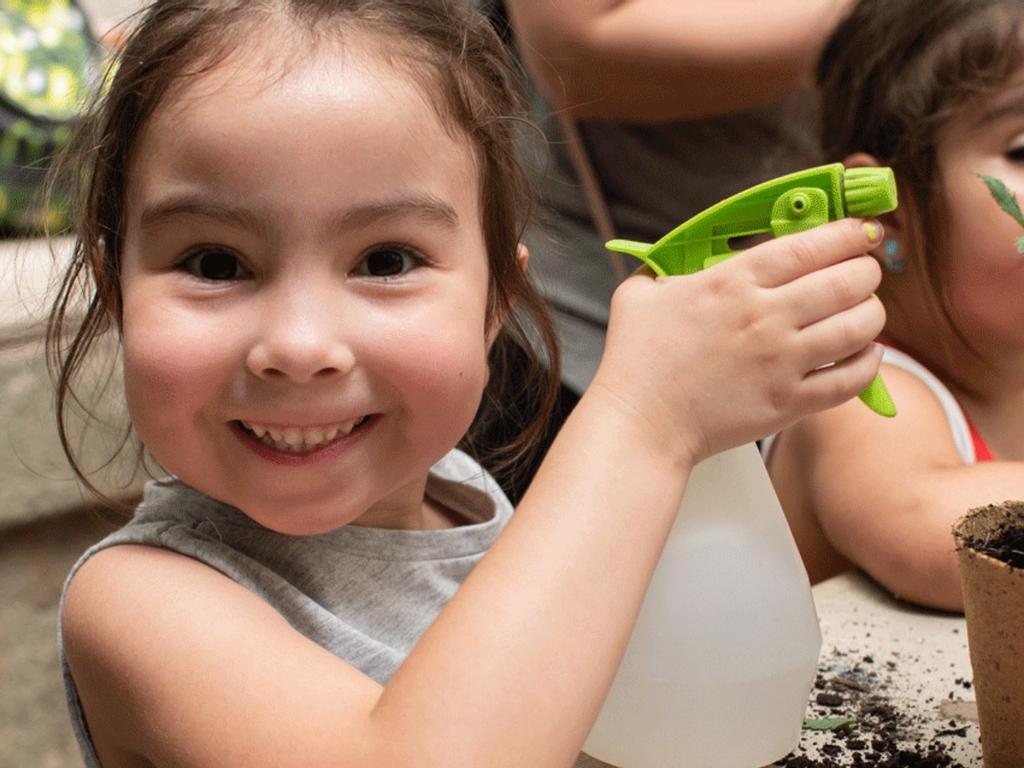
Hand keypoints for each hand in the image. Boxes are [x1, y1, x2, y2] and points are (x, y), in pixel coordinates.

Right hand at [590, 218, 885, 465]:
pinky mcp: (789, 403)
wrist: (639, 424)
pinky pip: (852, 379)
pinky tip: (863, 354)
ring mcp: (781, 362)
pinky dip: (869, 362)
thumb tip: (691, 254)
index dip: (848, 232)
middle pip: (849, 280)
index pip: (812, 245)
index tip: (861, 231)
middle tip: (863, 272)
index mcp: (732, 282)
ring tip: (863, 312)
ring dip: (871, 313)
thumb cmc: (635, 359)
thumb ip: (670, 266)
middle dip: (867, 270)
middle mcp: (765, 317)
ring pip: (860, 326)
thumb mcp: (641, 293)